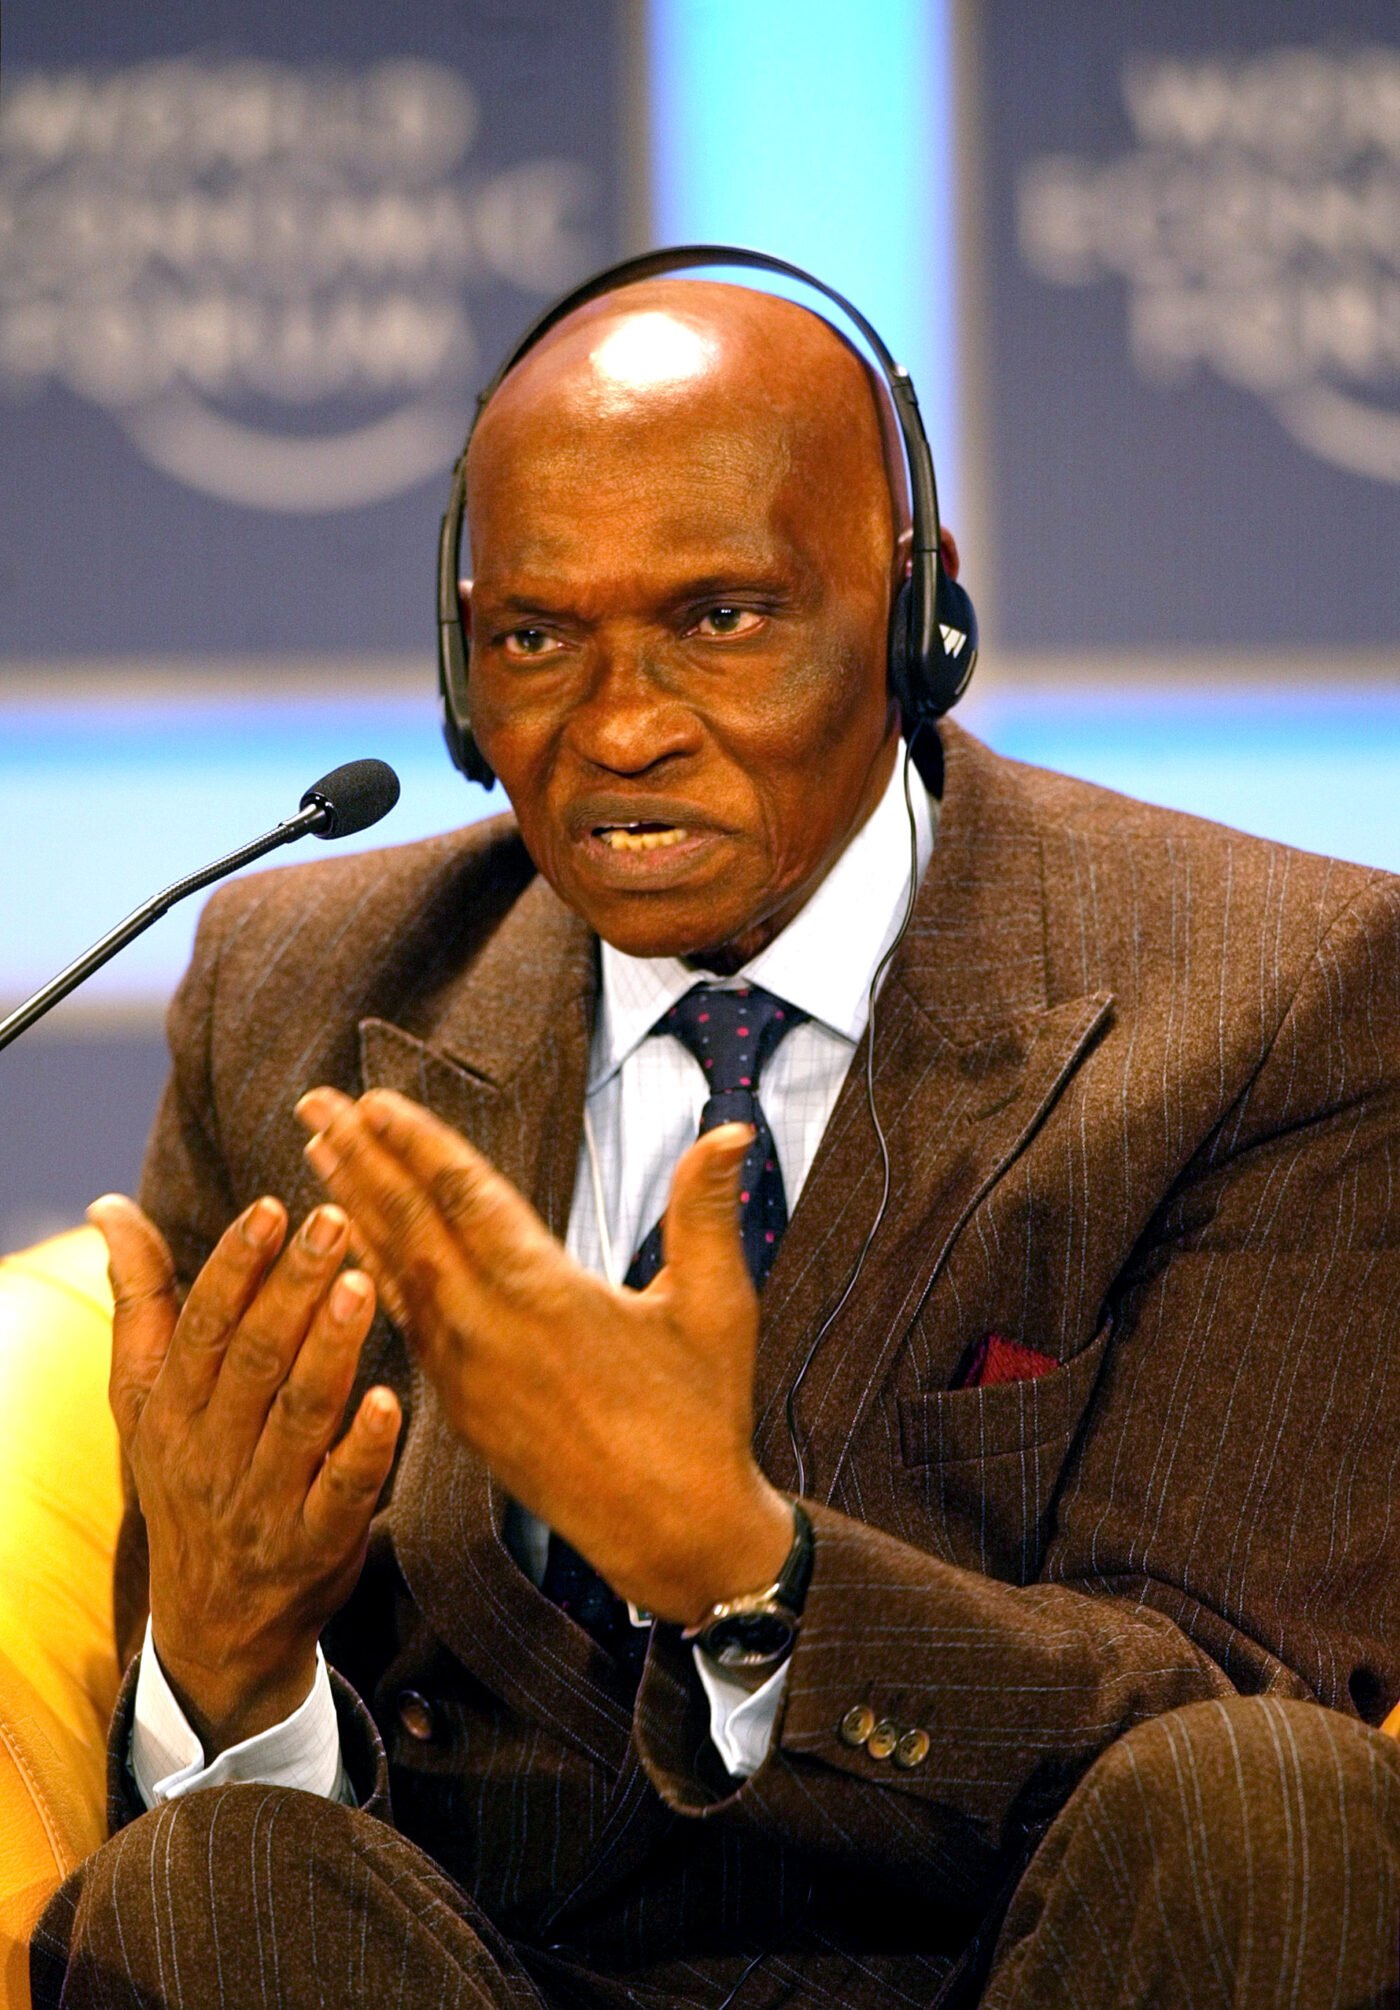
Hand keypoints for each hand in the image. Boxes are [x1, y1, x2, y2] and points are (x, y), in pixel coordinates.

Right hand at [93, 1191, 401, 1755]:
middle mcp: (213, 1451)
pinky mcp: (317, 1543)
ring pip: (300, 1415)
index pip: (202, 1327)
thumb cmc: (187, 1479)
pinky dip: (366, 1448)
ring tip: (364, 1285)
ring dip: (333, 1349)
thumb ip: (141, 1301)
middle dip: (294, 1287)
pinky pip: (342, 1492)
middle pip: (255, 1360)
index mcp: (172, 1409)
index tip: (271, 1210)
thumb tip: (109, 1208)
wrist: (214, 1625)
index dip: (235, 1267)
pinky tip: (391, 1402)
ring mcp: (265, 1500)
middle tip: (337, 1223)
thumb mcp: (145, 1399)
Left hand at [296, 1087, 792, 1625]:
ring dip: (353, 1208)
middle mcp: (489, 1330)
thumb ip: (706, 1210)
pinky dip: (370, 1274)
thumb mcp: (717, 1308)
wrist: (672, 1535)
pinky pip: (403, 1324)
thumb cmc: (702, 1418)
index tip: (371, 1100)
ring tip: (317, 1154)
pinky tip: (351, 1246)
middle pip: (409, 1225)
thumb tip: (733, 1125)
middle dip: (359, 1158)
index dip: (415, 1143)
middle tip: (314, 1104)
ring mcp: (464, 1374)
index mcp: (546, 1295)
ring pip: (394, 1273)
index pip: (464, 1198)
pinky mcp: (459, 1409)